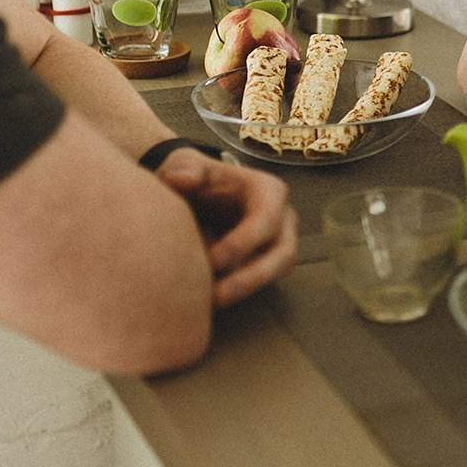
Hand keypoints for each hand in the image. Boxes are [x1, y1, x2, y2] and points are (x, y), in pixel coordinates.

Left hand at [153, 149, 298, 306]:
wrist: (195, 194)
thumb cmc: (194, 179)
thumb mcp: (186, 164)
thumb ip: (183, 169)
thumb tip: (183, 180)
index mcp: (269, 191)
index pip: (266, 219)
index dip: (243, 242)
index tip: (212, 260)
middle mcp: (283, 218)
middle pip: (283, 254)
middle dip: (251, 278)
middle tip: (216, 297)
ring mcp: (280, 242)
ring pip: (277, 272)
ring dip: (247, 290)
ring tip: (211, 303)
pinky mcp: (269, 263)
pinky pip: (264, 282)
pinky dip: (239, 292)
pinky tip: (209, 299)